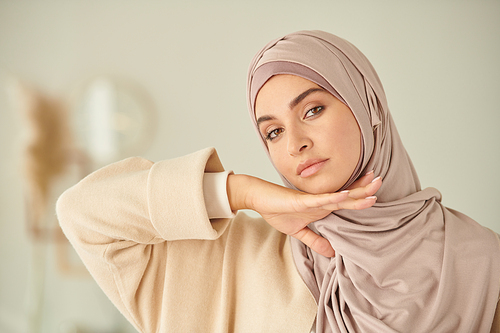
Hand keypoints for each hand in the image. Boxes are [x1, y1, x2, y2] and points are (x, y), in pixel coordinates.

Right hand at [227, 172, 380, 256]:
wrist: (259, 200)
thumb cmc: (277, 211)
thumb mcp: (298, 232)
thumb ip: (315, 241)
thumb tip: (331, 252)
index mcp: (321, 208)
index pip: (345, 202)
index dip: (360, 197)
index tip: (375, 193)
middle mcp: (320, 202)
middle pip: (347, 196)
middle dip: (364, 190)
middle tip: (381, 181)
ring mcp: (312, 200)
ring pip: (338, 196)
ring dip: (356, 192)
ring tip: (372, 186)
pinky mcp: (301, 201)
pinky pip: (320, 199)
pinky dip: (333, 197)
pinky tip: (345, 194)